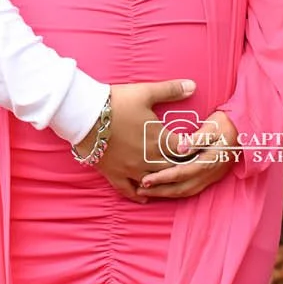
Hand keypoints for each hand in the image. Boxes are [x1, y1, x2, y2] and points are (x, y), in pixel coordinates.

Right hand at [92, 80, 198, 194]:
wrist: (84, 115)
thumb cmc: (115, 102)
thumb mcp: (145, 92)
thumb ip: (171, 90)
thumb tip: (194, 85)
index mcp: (160, 140)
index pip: (186, 150)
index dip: (194, 149)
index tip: (198, 147)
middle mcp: (149, 158)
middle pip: (173, 169)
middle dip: (181, 166)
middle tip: (187, 163)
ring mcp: (132, 169)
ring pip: (154, 182)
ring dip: (163, 181)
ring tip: (169, 179)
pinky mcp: (115, 175)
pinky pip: (129, 191)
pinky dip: (139, 196)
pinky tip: (145, 198)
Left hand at [134, 108, 239, 201]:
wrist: (245, 129)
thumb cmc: (226, 124)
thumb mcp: (212, 127)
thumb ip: (197, 139)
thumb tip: (181, 148)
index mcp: (209, 161)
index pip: (181, 173)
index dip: (163, 178)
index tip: (146, 179)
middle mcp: (210, 173)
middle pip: (181, 188)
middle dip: (160, 190)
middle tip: (140, 189)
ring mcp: (211, 177)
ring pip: (186, 191)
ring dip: (166, 193)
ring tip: (147, 192)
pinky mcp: (210, 177)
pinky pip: (191, 189)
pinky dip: (176, 192)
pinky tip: (164, 190)